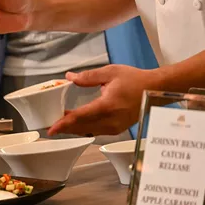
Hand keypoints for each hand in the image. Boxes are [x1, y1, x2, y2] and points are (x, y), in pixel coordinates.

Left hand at [47, 65, 163, 135]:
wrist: (155, 90)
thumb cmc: (135, 80)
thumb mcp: (110, 72)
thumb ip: (88, 77)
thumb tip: (70, 77)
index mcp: (107, 106)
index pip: (80, 117)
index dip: (63, 124)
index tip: (51, 129)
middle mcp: (111, 120)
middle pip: (81, 127)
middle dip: (64, 127)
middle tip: (49, 124)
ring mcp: (115, 127)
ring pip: (88, 131)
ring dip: (74, 128)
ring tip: (60, 123)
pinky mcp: (118, 129)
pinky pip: (96, 131)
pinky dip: (84, 128)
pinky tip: (77, 123)